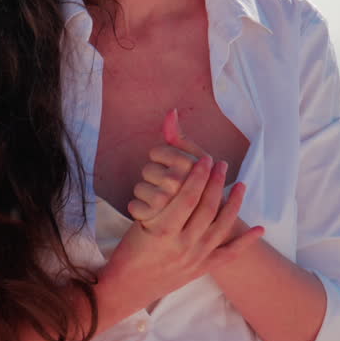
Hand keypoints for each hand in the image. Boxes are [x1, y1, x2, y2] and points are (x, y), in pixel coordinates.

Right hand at [100, 150, 263, 309]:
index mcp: (164, 231)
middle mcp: (183, 245)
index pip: (188, 197)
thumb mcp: (139, 222)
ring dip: (234, 204)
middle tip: (222, 164)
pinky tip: (259, 229)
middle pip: (207, 208)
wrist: (129, 287)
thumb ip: (158, 201)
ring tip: (241, 185)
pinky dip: (246, 242)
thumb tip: (176, 173)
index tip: (205, 158)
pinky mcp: (202, 269)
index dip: (198, 175)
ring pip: (221, 227)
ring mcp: (196, 258)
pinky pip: (229, 255)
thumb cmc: (130, 250)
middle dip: (217, 183)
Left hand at [127, 109, 211, 226]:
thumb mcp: (195, 160)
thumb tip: (170, 112)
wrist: (206, 229)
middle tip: (172, 189)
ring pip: (139, 188)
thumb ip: (179, 137)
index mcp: (191, 167)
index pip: (156, 152)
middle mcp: (180, 185)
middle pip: (147, 170)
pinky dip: (140, 210)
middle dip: (155, 178)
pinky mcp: (156, 226)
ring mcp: (168, 205)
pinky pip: (133, 207)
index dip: (162, 160)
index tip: (176, 169)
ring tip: (165, 203)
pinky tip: (155, 214)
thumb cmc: (198, 187)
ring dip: (148, 195)